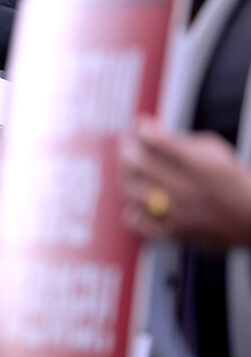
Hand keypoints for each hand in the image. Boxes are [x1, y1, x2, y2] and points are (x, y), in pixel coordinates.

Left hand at [120, 116, 250, 248]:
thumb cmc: (228, 178)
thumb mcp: (211, 150)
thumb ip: (176, 138)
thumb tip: (144, 124)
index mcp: (199, 164)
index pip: (158, 143)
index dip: (144, 132)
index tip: (141, 129)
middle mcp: (188, 188)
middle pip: (140, 165)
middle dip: (127, 150)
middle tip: (127, 145)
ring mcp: (179, 212)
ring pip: (135, 192)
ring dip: (127, 176)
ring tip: (131, 170)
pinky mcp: (175, 232)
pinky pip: (139, 223)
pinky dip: (133, 212)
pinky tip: (139, 203)